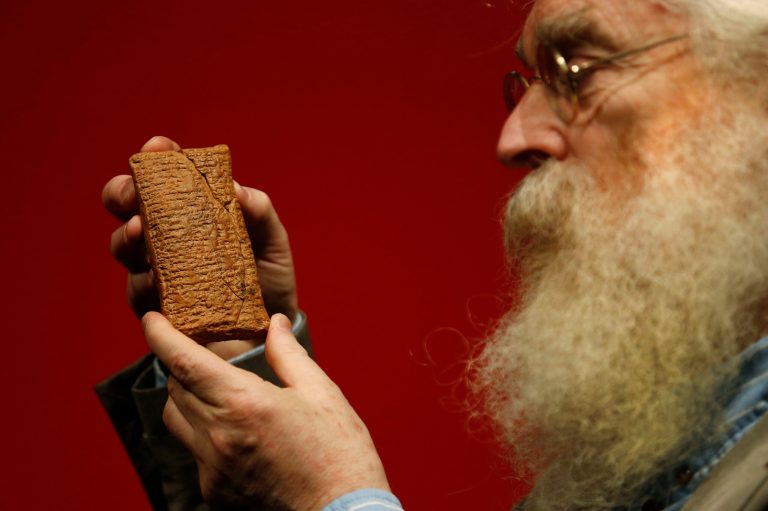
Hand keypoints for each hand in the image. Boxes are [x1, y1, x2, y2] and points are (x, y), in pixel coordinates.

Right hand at [103, 136, 298, 355]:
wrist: (269, 333)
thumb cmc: (267, 278)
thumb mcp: (271, 240)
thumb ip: (258, 211)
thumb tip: (234, 189)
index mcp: (192, 210)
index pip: (166, 177)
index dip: (157, 157)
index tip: (159, 147)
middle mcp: (166, 236)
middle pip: (127, 205)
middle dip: (123, 192)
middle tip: (134, 192)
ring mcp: (156, 270)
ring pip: (124, 245)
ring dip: (127, 235)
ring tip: (142, 231)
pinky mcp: (156, 307)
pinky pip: (138, 291)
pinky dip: (143, 281)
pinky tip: (155, 277)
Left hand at [143, 312, 389, 510]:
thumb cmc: (337, 452)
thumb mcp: (321, 392)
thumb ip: (288, 354)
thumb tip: (274, 323)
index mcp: (244, 404)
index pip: (184, 362)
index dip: (161, 336)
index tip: (152, 318)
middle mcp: (218, 436)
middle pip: (175, 388)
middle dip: (181, 363)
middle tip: (198, 350)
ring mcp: (213, 468)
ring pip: (176, 419)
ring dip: (186, 397)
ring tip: (213, 389)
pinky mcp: (215, 492)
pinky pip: (194, 451)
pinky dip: (203, 431)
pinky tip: (234, 430)